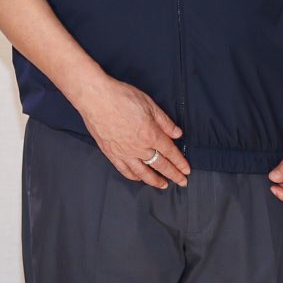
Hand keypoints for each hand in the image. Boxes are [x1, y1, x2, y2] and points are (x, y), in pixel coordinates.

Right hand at [74, 75, 191, 188]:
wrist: (95, 98)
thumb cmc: (121, 97)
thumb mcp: (149, 104)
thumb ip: (164, 121)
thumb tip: (177, 133)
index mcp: (151, 134)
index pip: (170, 152)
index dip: (180, 162)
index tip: (186, 170)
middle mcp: (139, 147)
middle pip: (160, 165)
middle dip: (173, 175)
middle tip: (182, 182)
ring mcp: (124, 152)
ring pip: (143, 172)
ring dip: (155, 180)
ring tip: (163, 185)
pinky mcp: (111, 153)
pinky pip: (124, 170)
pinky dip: (133, 176)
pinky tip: (139, 178)